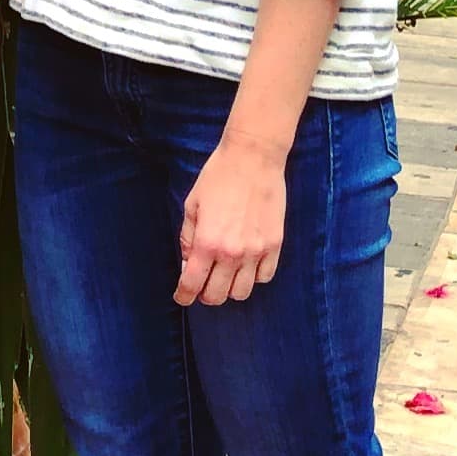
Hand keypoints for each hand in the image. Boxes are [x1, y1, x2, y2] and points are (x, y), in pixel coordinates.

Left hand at [177, 135, 285, 306]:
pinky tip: (247, 264)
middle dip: (205, 294)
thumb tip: (188, 262)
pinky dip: (253, 277)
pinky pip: (264, 277)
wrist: (253, 158)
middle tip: (203, 283)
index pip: (192, 284)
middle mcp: (232, 253)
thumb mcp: (193, 205)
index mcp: (208, 242)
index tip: (181, 297)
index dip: (183, 296)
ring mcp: (256, 251)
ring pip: (242, 292)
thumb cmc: (218, 177)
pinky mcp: (275, 245)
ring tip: (226, 274)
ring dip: (230, 288)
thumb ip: (188, 238)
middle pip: (217, 296)